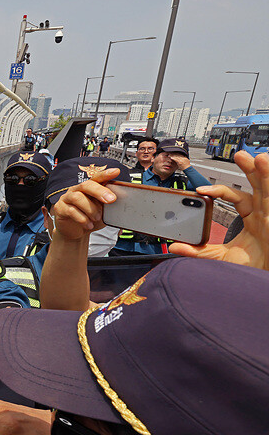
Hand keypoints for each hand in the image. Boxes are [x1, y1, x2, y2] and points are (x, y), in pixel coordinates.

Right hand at [50, 167, 121, 240]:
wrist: (75, 232)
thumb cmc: (89, 219)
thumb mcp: (102, 212)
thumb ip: (107, 205)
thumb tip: (119, 202)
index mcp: (87, 188)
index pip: (96, 178)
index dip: (105, 174)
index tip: (116, 171)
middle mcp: (76, 190)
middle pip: (86, 185)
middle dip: (99, 191)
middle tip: (111, 200)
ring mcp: (66, 198)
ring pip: (77, 198)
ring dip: (90, 209)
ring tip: (97, 218)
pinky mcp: (59, 209)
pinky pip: (71, 211)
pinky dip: (82, 219)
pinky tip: (89, 225)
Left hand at [169, 152, 268, 271]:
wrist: (265, 279)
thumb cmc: (251, 266)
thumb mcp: (221, 258)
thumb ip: (200, 251)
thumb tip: (174, 247)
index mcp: (250, 218)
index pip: (236, 197)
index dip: (219, 191)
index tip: (200, 190)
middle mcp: (263, 212)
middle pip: (257, 185)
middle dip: (250, 169)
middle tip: (240, 154)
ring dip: (265, 173)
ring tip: (261, 158)